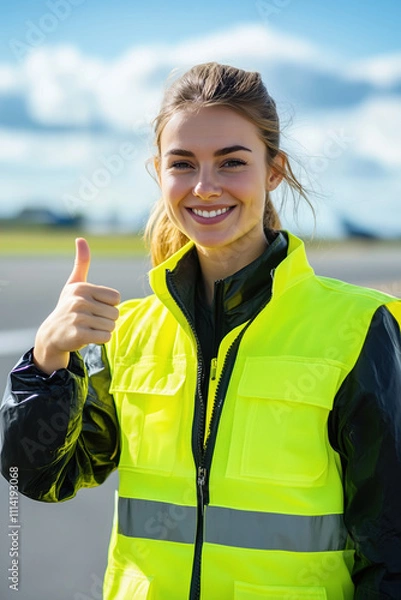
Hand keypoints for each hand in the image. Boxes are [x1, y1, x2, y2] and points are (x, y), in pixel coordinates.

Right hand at [33, 238, 120, 373]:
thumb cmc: (68, 307)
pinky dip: (100, 340)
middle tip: (91, 321)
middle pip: (115, 314)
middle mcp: (79, 301)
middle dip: (106, 320)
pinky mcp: (78, 334)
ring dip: (103, 331)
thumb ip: (81, 263)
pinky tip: (88, 337)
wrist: (52, 334)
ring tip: (88, 328)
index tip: (94, 307)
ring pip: (111, 326)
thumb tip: (80, 239)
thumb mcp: (74, 284)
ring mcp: (78, 317)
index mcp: (82, 288)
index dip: (108, 306)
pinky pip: (105, 337)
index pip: (116, 298)